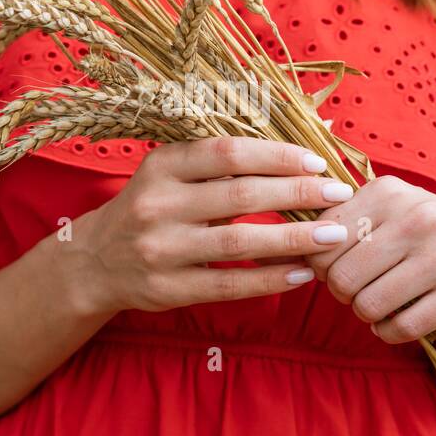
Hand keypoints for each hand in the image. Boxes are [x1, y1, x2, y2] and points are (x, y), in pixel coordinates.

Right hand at [73, 137, 355, 314]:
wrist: (95, 261)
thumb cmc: (152, 207)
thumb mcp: (172, 174)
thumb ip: (223, 164)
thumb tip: (302, 147)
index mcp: (162, 165)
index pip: (227, 153)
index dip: (276, 155)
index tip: (317, 161)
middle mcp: (158, 205)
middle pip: (239, 196)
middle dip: (297, 193)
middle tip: (339, 194)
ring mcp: (161, 250)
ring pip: (238, 243)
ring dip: (293, 239)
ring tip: (334, 235)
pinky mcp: (167, 289)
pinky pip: (228, 285)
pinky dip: (270, 279)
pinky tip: (303, 272)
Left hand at [304, 175, 435, 343]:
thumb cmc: (419, 228)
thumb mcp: (384, 208)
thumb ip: (337, 221)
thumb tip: (284, 251)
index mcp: (389, 193)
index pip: (325, 241)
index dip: (319, 264)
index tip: (333, 268)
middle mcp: (418, 219)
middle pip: (343, 278)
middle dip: (341, 292)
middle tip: (354, 290)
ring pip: (369, 305)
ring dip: (364, 314)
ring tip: (375, 304)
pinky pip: (402, 328)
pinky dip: (387, 332)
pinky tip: (392, 322)